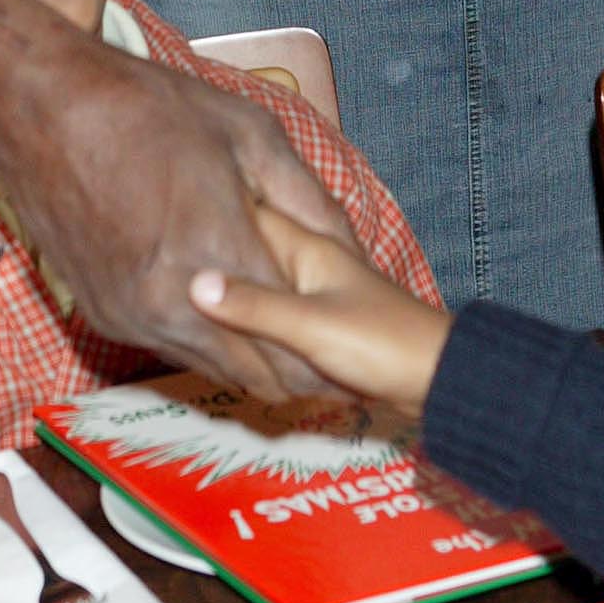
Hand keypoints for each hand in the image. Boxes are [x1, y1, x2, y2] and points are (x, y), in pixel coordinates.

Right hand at [0, 0, 351, 395]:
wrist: (41, 110)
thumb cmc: (148, 109)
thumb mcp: (249, 135)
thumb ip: (309, 202)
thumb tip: (353, 250)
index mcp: (216, 251)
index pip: (294, 339)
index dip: (332, 349)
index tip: (355, 340)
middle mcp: (172, 301)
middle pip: (258, 374)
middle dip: (299, 365)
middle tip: (328, 346)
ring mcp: (133, 314)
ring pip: (214, 368)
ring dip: (250, 355)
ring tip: (282, 327)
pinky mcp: (104, 316)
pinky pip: (171, 346)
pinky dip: (203, 337)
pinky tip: (221, 304)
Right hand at [190, 204, 451, 416]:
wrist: (437, 383)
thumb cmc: (383, 344)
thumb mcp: (313, 325)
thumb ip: (254, 306)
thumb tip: (192, 286)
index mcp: (301, 247)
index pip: (244, 219)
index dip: (205, 225)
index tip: (165, 243)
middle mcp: (296, 265)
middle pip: (236, 262)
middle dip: (207, 282)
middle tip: (168, 299)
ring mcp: (298, 298)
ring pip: (244, 299)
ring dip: (222, 318)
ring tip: (187, 333)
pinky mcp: (303, 330)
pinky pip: (256, 329)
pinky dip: (238, 342)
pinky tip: (219, 361)